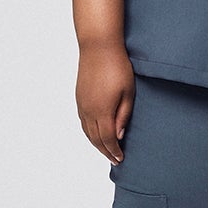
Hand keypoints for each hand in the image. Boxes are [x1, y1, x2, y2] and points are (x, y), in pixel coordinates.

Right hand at [75, 43, 135, 163]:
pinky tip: (96, 134)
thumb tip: (119, 136)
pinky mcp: (79, 98)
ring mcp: (82, 104)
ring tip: (106, 150)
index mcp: (102, 112)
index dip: (114, 151)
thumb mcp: (128, 93)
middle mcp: (89, 111)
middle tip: (115, 160)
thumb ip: (123, 116)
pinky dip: (89, 133)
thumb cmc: (118, 67)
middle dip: (105, 151)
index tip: (121, 159)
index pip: (108, 139)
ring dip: (96, 144)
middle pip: (96, 139)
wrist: (98, 47)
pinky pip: (83, 122)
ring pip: (87, 132)